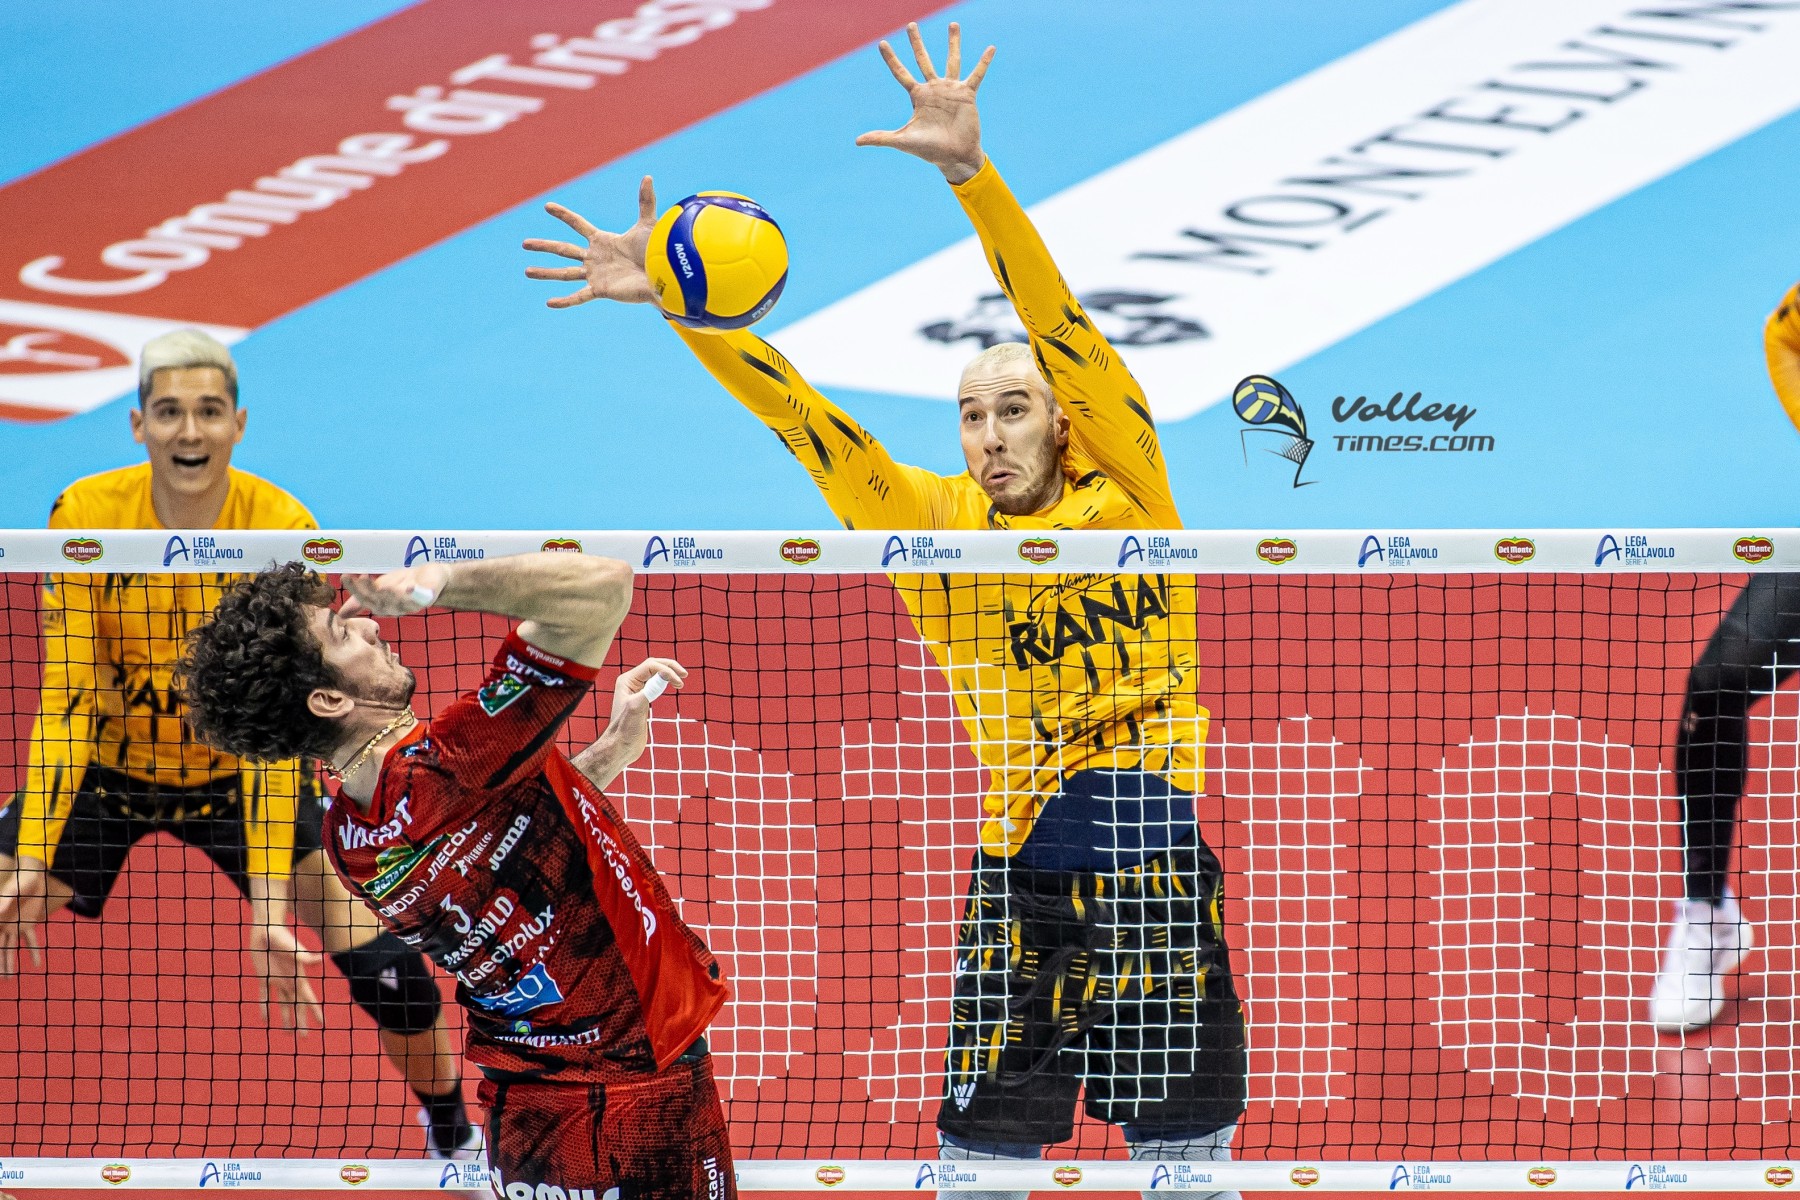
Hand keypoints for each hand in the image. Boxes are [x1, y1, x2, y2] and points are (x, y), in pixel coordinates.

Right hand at [0, 859, 48, 975]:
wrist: (33, 876)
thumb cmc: (20, 882)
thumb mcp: (12, 891)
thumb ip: (6, 900)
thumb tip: (0, 912)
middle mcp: (5, 926)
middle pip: (0, 950)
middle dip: (0, 965)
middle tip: (2, 980)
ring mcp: (17, 926)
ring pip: (12, 949)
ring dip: (11, 963)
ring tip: (10, 978)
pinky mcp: (30, 923)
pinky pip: (31, 940)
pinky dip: (33, 952)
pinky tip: (36, 964)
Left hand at [246, 902, 323, 1031]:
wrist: (266, 929)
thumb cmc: (280, 936)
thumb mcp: (291, 947)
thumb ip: (303, 955)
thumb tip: (320, 961)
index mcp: (297, 976)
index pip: (307, 998)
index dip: (315, 1011)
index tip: (322, 1024)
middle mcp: (289, 980)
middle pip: (296, 1005)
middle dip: (301, 1021)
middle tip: (304, 1038)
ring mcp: (277, 979)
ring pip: (283, 1003)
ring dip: (286, 1018)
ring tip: (287, 1033)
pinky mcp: (264, 976)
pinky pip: (264, 995)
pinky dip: (265, 1007)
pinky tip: (265, 1020)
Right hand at [341, 563, 450, 618]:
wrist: (433, 579)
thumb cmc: (404, 584)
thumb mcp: (380, 588)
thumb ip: (362, 599)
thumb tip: (339, 614)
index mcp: (382, 606)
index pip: (364, 599)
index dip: (354, 590)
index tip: (345, 577)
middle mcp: (395, 609)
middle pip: (379, 602)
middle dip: (368, 591)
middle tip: (361, 578)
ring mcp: (411, 605)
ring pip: (397, 602)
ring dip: (388, 594)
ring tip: (380, 584)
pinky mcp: (426, 598)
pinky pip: (419, 598)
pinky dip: (414, 594)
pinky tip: (410, 587)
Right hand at [524, 176, 659, 308]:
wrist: (662, 276)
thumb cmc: (656, 253)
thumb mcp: (647, 225)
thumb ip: (645, 201)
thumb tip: (648, 177)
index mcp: (603, 241)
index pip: (578, 225)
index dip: (563, 215)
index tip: (547, 206)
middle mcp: (595, 258)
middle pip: (564, 250)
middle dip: (544, 246)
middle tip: (524, 243)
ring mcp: (596, 274)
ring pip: (565, 273)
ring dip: (546, 272)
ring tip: (527, 271)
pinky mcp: (600, 290)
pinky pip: (579, 296)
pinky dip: (565, 301)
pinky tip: (550, 303)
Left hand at [604, 657, 686, 768]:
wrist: (620, 747)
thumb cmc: (625, 730)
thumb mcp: (637, 708)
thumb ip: (650, 690)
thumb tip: (665, 674)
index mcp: (627, 681)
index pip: (650, 666)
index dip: (667, 670)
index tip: (680, 683)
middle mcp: (631, 683)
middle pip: (653, 666)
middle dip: (669, 667)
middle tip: (684, 675)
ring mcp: (636, 691)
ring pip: (654, 674)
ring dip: (668, 673)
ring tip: (681, 681)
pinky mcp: (642, 700)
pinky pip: (655, 684)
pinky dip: (666, 682)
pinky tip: (672, 686)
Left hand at [855, 22, 993, 184]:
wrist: (954, 157)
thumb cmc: (930, 151)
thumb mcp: (903, 141)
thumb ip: (881, 138)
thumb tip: (857, 141)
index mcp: (918, 97)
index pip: (901, 73)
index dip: (891, 59)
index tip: (882, 43)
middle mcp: (933, 89)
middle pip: (923, 59)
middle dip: (916, 43)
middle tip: (911, 24)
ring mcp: (951, 90)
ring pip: (951, 60)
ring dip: (953, 43)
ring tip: (953, 24)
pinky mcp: (967, 94)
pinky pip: (977, 74)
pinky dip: (984, 62)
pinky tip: (991, 48)